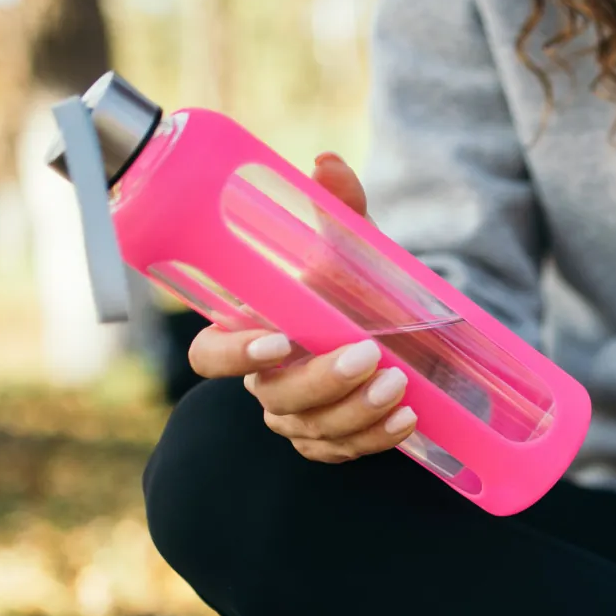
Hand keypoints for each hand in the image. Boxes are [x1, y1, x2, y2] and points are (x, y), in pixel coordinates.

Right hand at [186, 153, 418, 462]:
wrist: (405, 332)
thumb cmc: (358, 287)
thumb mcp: (352, 247)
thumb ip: (337, 207)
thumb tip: (325, 164)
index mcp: (252, 332)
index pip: (209, 355)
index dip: (233, 355)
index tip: (278, 341)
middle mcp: (266, 380)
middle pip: (272, 395)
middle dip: (321, 380)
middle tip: (369, 355)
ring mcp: (296, 418)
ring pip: (311, 429)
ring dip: (357, 410)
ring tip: (400, 385)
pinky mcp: (330, 443)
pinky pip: (343, 452)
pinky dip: (376, 437)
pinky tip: (406, 419)